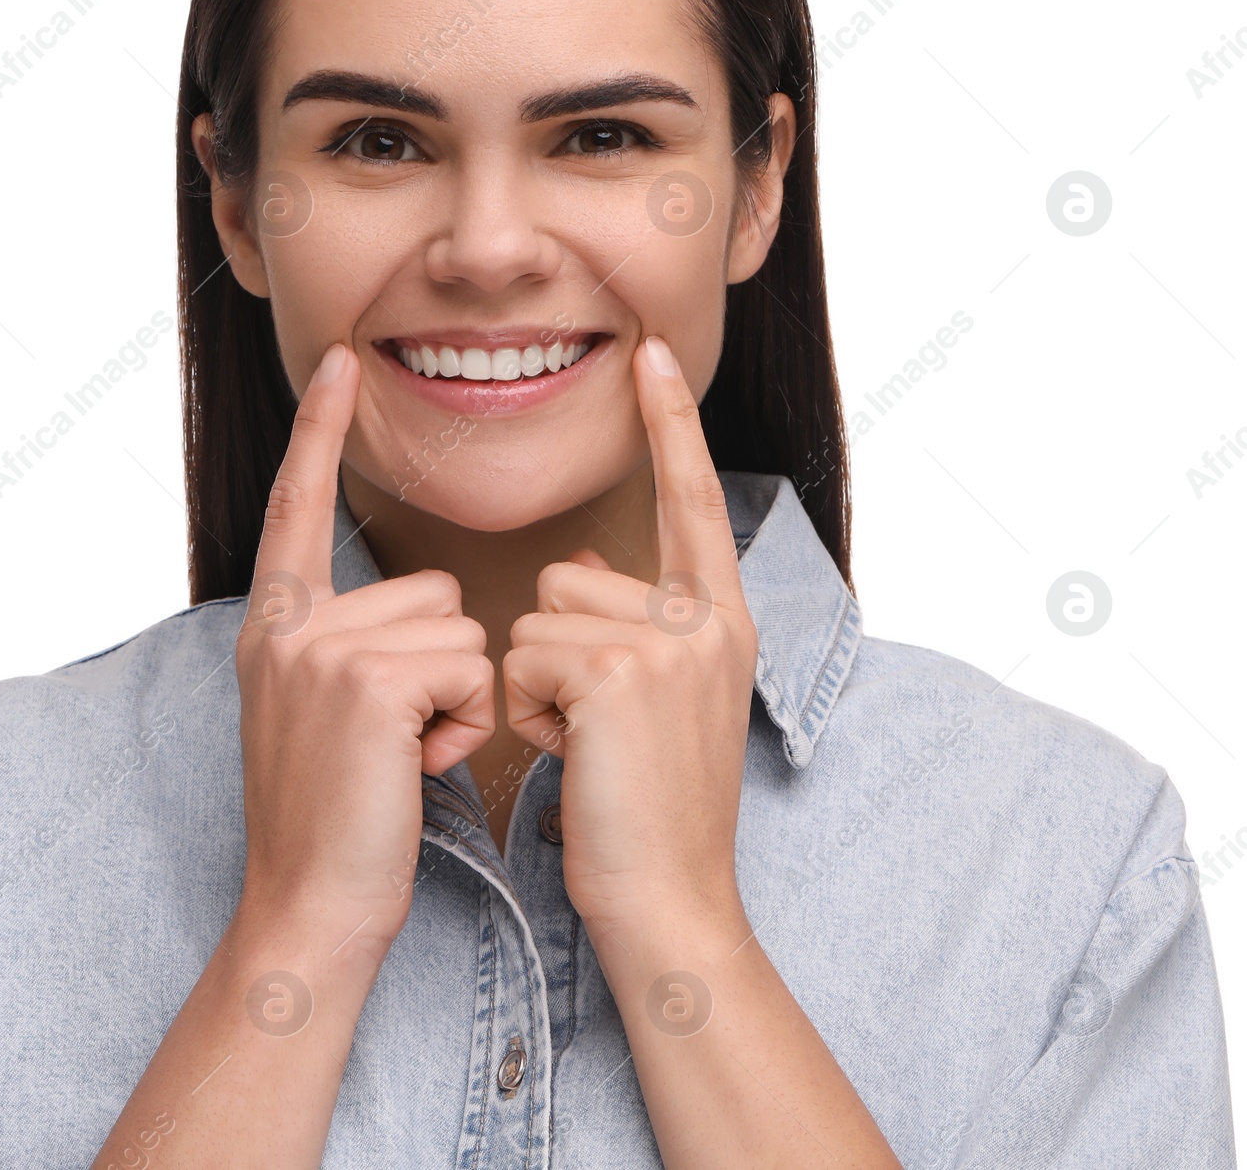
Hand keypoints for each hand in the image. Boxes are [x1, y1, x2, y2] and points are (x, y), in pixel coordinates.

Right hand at [234, 341, 494, 958]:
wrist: (311, 906)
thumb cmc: (339, 818)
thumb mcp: (324, 713)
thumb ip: (352, 644)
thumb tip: (430, 607)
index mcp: (278, 624)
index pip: (297, 505)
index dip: (316, 430)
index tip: (337, 359)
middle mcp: (289, 623)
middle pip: (433, 587)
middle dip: (443, 665)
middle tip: (399, 741)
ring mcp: (322, 647)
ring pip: (460, 625)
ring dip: (458, 697)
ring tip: (407, 756)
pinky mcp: (366, 678)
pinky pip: (468, 664)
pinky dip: (464, 723)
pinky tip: (417, 767)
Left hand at [502, 334, 757, 945]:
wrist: (670, 897)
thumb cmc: (647, 804)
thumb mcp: (663, 700)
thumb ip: (632, 620)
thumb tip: (578, 564)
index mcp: (723, 617)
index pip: (693, 498)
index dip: (669, 424)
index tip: (651, 350)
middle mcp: (708, 618)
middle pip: (570, 574)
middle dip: (555, 652)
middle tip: (597, 729)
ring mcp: (670, 642)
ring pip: (536, 616)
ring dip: (537, 687)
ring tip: (586, 745)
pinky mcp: (619, 672)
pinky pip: (523, 657)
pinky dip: (528, 714)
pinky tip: (573, 757)